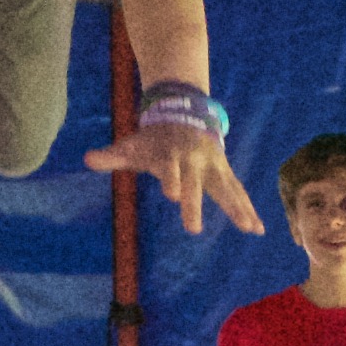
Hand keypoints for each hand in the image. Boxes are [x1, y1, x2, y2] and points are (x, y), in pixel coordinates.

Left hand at [80, 112, 264, 235]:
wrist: (184, 115)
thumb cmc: (154, 140)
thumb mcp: (132, 146)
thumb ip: (111, 156)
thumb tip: (87, 159)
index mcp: (171, 154)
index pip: (170, 168)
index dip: (171, 178)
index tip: (172, 193)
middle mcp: (194, 160)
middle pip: (195, 184)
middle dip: (195, 204)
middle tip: (193, 229)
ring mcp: (213, 166)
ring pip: (225, 188)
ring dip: (237, 208)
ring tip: (248, 228)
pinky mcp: (224, 172)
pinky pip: (238, 192)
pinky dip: (248, 208)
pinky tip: (257, 228)